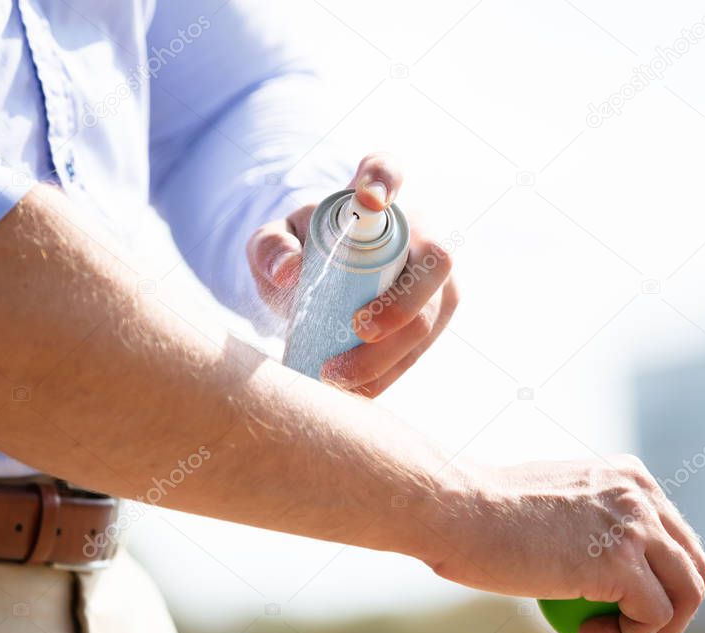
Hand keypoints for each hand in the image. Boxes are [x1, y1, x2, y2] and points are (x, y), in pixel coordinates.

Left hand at [247, 153, 458, 396]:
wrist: (317, 285)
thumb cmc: (300, 252)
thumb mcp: (274, 244)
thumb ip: (270, 247)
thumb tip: (289, 270)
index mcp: (372, 195)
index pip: (387, 169)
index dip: (385, 179)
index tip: (369, 199)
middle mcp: (416, 230)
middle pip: (434, 260)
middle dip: (402, 301)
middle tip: (358, 328)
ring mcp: (433, 276)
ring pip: (431, 315)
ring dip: (389, 352)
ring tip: (336, 375)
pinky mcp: (434, 317)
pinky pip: (420, 350)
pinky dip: (387, 374)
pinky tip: (355, 392)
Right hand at [425, 455, 704, 632]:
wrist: (458, 510)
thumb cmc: (485, 512)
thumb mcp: (555, 503)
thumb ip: (590, 520)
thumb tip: (602, 560)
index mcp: (628, 476)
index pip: (674, 536)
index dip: (661, 581)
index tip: (623, 607)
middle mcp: (641, 495)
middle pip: (692, 567)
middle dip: (671, 612)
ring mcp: (635, 527)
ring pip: (686, 597)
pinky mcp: (621, 565)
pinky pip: (653, 619)